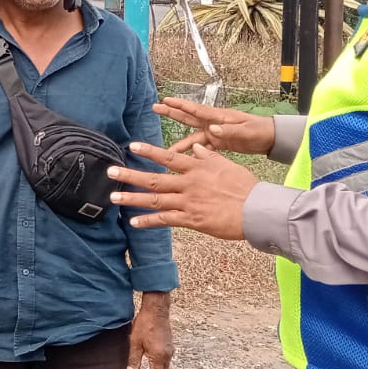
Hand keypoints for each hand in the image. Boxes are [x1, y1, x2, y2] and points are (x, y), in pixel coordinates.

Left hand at [109, 142, 258, 240]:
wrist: (257, 210)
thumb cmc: (245, 187)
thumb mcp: (227, 165)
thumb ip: (209, 157)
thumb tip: (198, 148)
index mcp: (197, 168)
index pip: (168, 157)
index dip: (149, 151)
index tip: (132, 146)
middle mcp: (188, 184)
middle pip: (154, 178)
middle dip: (130, 175)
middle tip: (110, 172)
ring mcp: (188, 202)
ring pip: (155, 200)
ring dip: (132, 199)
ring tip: (113, 197)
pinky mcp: (191, 220)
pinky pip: (165, 220)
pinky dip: (149, 221)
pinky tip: (133, 222)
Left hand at [126, 292, 173, 368]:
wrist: (156, 310)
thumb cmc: (145, 324)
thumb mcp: (135, 343)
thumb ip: (133, 360)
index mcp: (159, 356)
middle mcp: (167, 355)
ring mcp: (170, 350)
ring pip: (165, 368)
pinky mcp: (169, 345)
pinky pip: (166, 361)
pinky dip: (159, 367)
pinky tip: (151, 364)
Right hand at [154, 98, 274, 156]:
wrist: (270, 138)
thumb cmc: (259, 130)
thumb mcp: (245, 131)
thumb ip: (228, 131)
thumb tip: (212, 129)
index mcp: (218, 117)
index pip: (196, 110)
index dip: (180, 105)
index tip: (165, 100)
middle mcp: (213, 124)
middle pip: (188, 118)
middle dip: (172, 113)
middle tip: (155, 107)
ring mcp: (214, 133)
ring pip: (192, 138)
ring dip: (180, 144)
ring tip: (165, 151)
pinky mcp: (218, 143)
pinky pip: (201, 149)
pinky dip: (192, 154)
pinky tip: (184, 161)